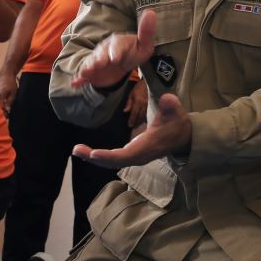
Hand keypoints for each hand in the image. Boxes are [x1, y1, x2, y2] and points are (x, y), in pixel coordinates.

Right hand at [0, 71, 17, 114]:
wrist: (6, 74)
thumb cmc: (11, 83)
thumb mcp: (13, 93)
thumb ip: (10, 102)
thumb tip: (8, 110)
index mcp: (0, 96)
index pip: (2, 107)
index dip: (5, 113)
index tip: (8, 117)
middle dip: (2, 111)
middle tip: (7, 117)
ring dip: (1, 107)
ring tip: (6, 112)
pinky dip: (0, 102)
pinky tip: (3, 105)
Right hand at [71, 10, 156, 88]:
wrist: (122, 64)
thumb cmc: (134, 52)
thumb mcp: (144, 44)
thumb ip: (147, 31)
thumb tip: (151, 12)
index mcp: (117, 42)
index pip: (116, 44)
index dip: (116, 51)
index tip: (116, 58)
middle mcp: (104, 49)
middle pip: (101, 53)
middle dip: (100, 58)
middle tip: (100, 63)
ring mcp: (97, 60)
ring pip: (91, 63)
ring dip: (88, 67)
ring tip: (85, 72)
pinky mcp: (92, 72)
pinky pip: (84, 75)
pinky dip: (79, 79)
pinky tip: (74, 83)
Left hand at [74, 93, 190, 168]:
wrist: (183, 137)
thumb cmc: (177, 123)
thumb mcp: (176, 111)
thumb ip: (170, 105)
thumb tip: (168, 99)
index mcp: (147, 146)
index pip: (125, 155)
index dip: (108, 156)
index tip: (93, 154)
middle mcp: (139, 156)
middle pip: (114, 161)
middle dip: (94, 157)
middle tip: (76, 150)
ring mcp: (135, 157)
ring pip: (112, 162)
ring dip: (94, 157)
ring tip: (77, 150)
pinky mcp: (133, 155)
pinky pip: (114, 159)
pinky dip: (101, 156)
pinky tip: (89, 152)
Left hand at [123, 78, 147, 127]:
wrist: (150, 83)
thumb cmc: (139, 87)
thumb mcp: (131, 93)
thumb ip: (129, 103)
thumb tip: (125, 111)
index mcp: (138, 102)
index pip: (134, 113)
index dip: (132, 120)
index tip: (129, 125)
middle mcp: (144, 105)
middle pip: (140, 116)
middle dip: (136, 123)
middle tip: (133, 127)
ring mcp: (150, 105)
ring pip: (145, 116)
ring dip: (141, 122)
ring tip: (137, 125)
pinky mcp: (153, 105)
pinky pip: (149, 114)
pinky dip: (146, 118)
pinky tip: (144, 121)